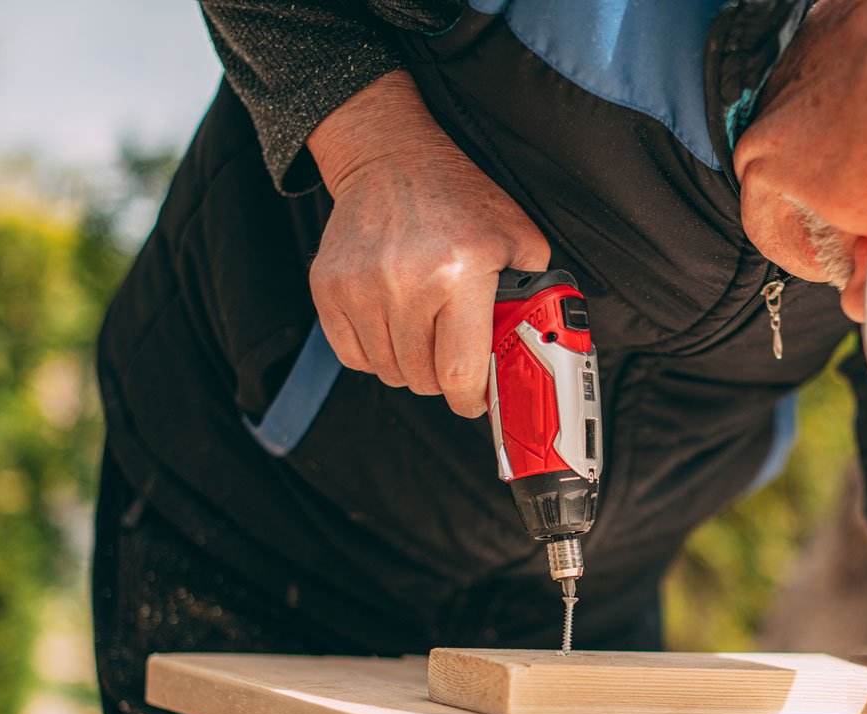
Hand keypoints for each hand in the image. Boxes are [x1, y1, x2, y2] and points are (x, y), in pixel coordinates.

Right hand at [307, 71, 549, 415]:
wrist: (391, 158)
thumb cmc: (458, 198)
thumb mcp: (518, 239)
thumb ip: (531, 295)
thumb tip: (535, 347)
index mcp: (459, 273)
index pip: (459, 371)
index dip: (470, 399)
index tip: (475, 401)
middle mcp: (407, 282)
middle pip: (422, 377)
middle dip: (443, 378)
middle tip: (452, 357)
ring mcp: (361, 286)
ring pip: (388, 370)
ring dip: (409, 366)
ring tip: (424, 335)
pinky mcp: (330, 287)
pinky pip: (352, 355)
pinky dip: (375, 353)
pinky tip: (394, 327)